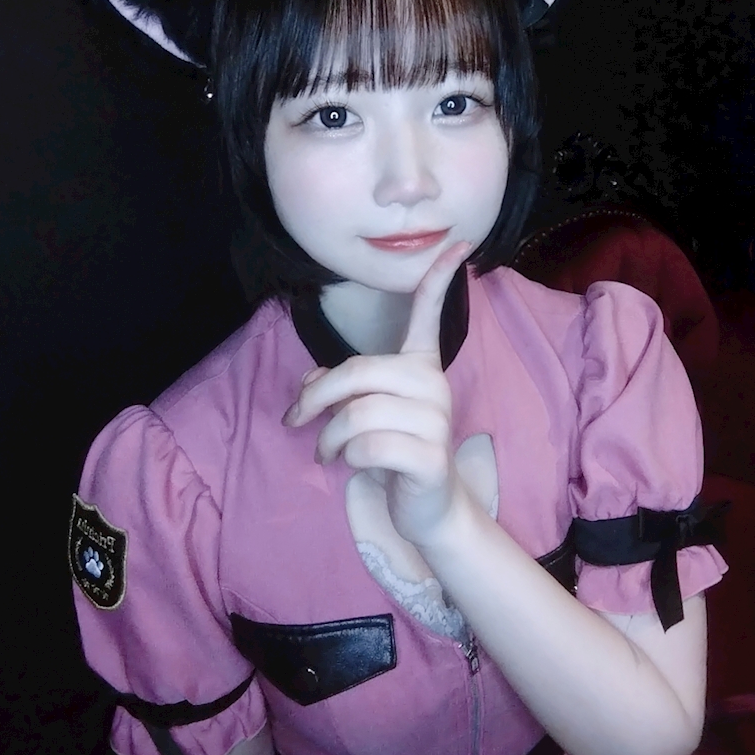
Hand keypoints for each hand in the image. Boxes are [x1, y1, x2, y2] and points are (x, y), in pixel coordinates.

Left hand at [282, 241, 472, 546]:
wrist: (428, 509)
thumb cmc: (392, 452)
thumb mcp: (359, 414)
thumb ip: (336, 390)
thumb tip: (309, 385)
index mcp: (420, 366)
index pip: (429, 314)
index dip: (439, 278)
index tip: (458, 244)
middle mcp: (433, 385)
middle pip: (357, 371)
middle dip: (315, 398)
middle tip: (297, 420)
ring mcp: (436, 420)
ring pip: (356, 413)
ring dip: (327, 437)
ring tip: (326, 450)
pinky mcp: (430, 456)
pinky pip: (368, 446)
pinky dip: (346, 458)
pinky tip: (352, 465)